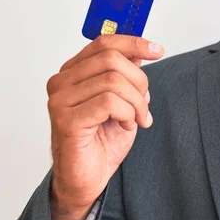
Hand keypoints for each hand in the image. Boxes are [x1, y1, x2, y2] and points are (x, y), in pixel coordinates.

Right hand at [46, 35, 163, 219]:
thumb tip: (140, 52)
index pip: (103, 43)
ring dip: (136, 103)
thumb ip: (126, 75)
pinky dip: (127, 114)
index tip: (158, 51)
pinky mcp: (66, 120)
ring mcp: (60, 100)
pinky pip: (109, 102)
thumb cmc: (103, 139)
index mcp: (73, 72)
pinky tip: (126, 125)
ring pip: (113, 81)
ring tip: (137, 119)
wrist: (89, 177)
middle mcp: (61, 82)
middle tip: (145, 103)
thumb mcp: (123, 100)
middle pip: (111, 59)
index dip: (134, 43)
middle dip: (139, 81)